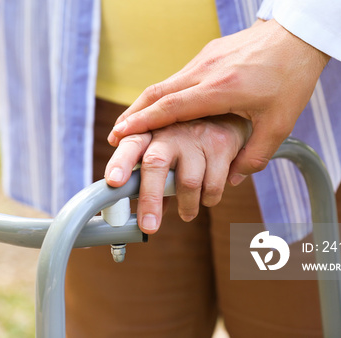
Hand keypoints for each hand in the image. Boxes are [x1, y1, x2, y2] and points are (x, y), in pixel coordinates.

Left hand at [105, 115, 250, 233]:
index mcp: (148, 133)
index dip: (120, 163)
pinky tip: (206, 197)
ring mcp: (195, 137)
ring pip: (188, 182)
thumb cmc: (184, 139)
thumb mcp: (163, 151)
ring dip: (187, 206)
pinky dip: (208, 199)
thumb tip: (139, 214)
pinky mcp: (221, 144)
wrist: (226, 114)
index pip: (129, 146)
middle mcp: (169, 132)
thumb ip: (151, 179)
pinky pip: (212, 185)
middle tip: (148, 226)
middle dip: (150, 198)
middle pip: (155, 163)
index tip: (114, 182)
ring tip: (187, 213)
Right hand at [107, 19, 328, 184]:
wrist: (297, 35)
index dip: (144, 123)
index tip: (121, 135)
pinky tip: (160, 108)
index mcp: (222, 89)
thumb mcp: (279, 124)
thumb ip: (253, 156)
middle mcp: (206, 71)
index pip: (172, 107)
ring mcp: (204, 59)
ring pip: (164, 83)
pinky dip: (162, 94)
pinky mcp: (207, 54)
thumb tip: (230, 180)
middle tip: (116, 135)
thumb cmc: (292, 78)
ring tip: (131, 124)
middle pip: (157, 93)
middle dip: (134, 115)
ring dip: (145, 104)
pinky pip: (178, 77)